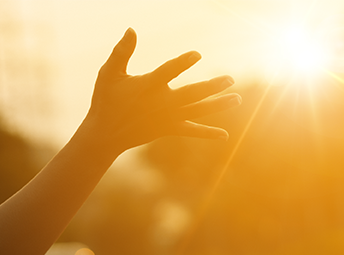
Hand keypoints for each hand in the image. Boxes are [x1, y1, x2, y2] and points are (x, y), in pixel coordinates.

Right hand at [79, 28, 240, 156]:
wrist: (105, 134)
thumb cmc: (106, 100)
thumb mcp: (109, 74)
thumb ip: (121, 52)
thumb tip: (132, 30)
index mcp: (147, 87)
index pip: (168, 73)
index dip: (182, 63)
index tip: (197, 55)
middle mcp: (161, 104)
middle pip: (192, 94)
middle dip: (212, 87)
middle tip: (230, 79)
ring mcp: (167, 118)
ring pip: (197, 111)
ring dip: (218, 105)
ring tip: (237, 98)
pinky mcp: (168, 129)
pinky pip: (191, 131)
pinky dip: (207, 133)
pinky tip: (224, 135)